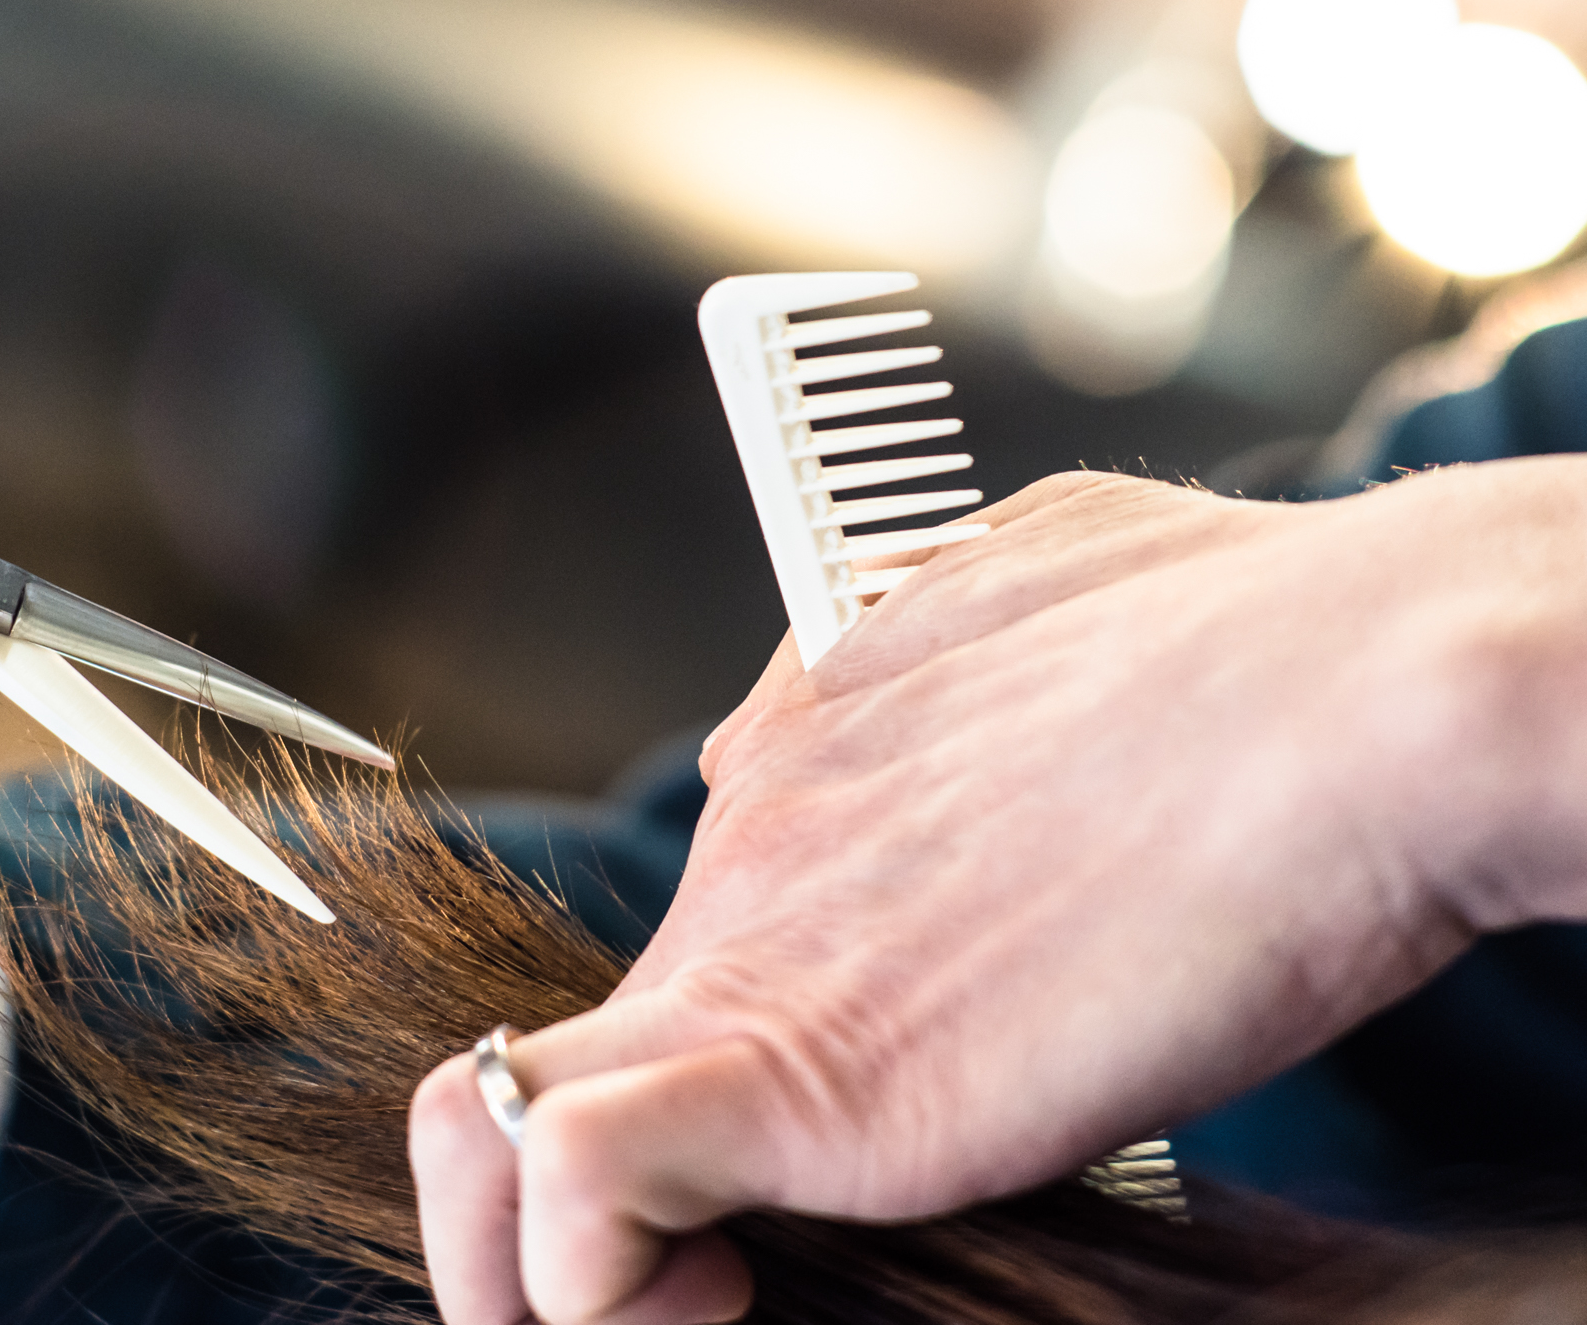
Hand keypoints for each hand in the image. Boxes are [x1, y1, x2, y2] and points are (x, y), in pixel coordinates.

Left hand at [410, 462, 1586, 1324]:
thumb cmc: (1274, 639)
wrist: (1353, 692)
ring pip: (490, 1119)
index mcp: (814, 752)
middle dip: (577, 1183)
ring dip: (527, 1250)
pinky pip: (568, 1172)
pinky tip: (715, 1300)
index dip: (713, 1056)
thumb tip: (976, 685)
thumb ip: (976, 656)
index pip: (694, 928)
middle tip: (696, 1272)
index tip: (802, 1137)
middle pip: (550, 1038)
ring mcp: (745, 945)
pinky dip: (587, 1275)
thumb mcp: (1070, 591)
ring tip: (674, 1306)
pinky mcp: (784, 1058)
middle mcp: (748, 844)